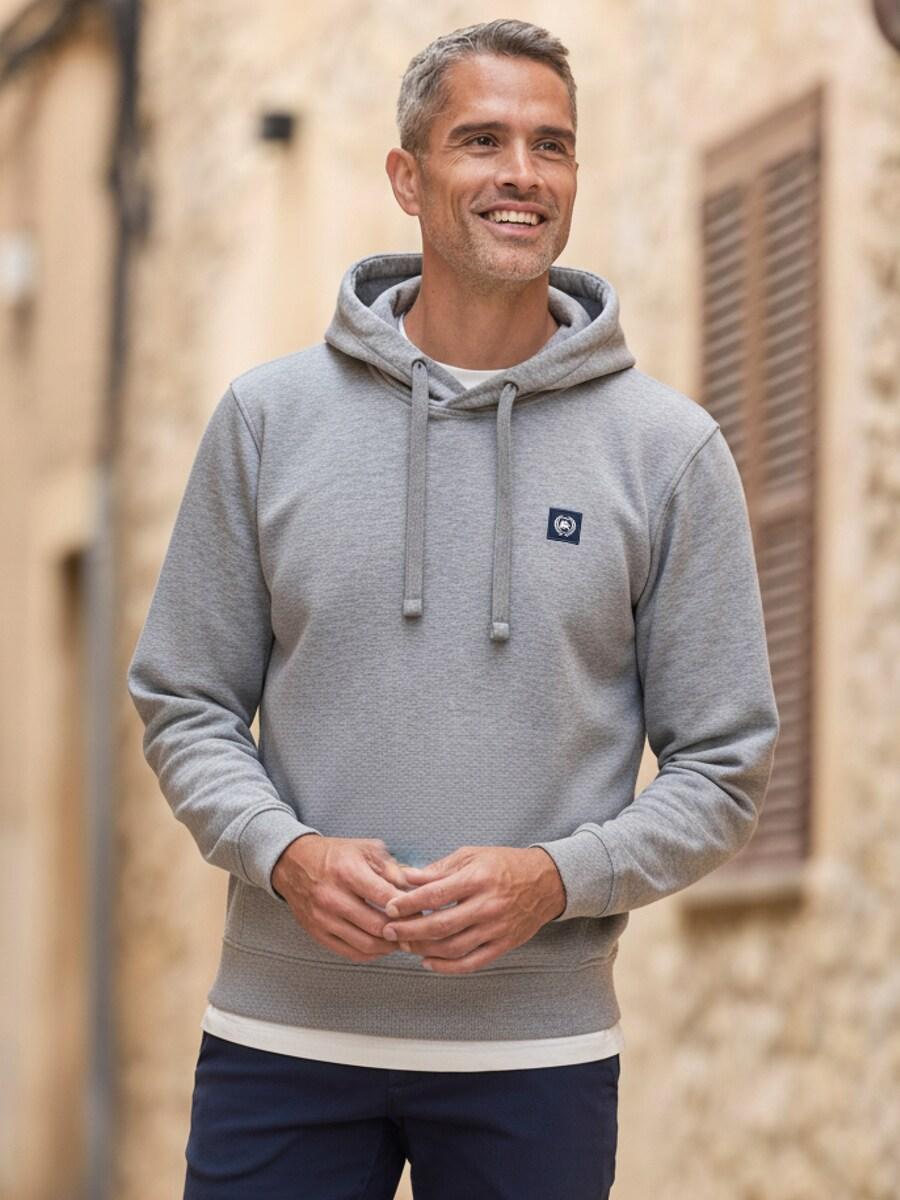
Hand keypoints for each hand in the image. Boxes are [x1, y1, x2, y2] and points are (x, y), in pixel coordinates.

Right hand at [272, 834, 417, 963]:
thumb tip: (415, 889)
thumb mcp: (366, 849)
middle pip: (378, 926)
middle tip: (417, 929)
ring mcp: (323, 919)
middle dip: (403, 930)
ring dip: (389, 946)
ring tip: (403, 938)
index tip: (421, 909)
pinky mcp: (317, 934)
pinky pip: (350, 953)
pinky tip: (383, 945)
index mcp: (347, 872)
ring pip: (366, 944)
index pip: (386, 898)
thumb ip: (392, 868)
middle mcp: (332, 897)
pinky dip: (372, 953)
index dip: (408, 907)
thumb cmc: (336, 855)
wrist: (294, 864)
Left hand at [380, 845, 566, 973]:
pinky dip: (447, 967)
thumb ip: (439, 868)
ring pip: (453, 947)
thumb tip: (407, 876)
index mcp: (478, 879)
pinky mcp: (503, 944)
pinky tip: (428, 961)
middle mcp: (487, 905)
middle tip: (388, 931)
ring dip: (424, 949)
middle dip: (409, 930)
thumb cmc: (504, 864)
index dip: (409, 902)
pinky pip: (471, 963)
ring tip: (405, 944)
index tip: (389, 907)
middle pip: (440, 924)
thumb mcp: (472, 856)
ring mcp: (496, 928)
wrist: (546, 882)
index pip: (436, 894)